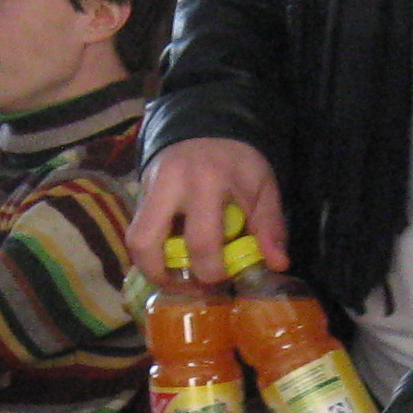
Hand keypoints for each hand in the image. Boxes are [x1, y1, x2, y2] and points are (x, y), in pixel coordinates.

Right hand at [128, 139, 282, 283]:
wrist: (208, 124)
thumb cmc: (238, 161)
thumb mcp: (262, 187)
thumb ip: (270, 226)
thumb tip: (278, 265)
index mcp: (206, 181)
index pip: (200, 241)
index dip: (211, 271)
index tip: (224, 279)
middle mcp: (168, 185)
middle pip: (145, 244)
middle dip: (165, 277)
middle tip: (190, 287)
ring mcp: (148, 189)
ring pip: (133, 241)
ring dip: (152, 268)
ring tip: (177, 280)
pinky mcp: (140, 194)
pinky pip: (137, 232)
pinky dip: (153, 253)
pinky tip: (173, 260)